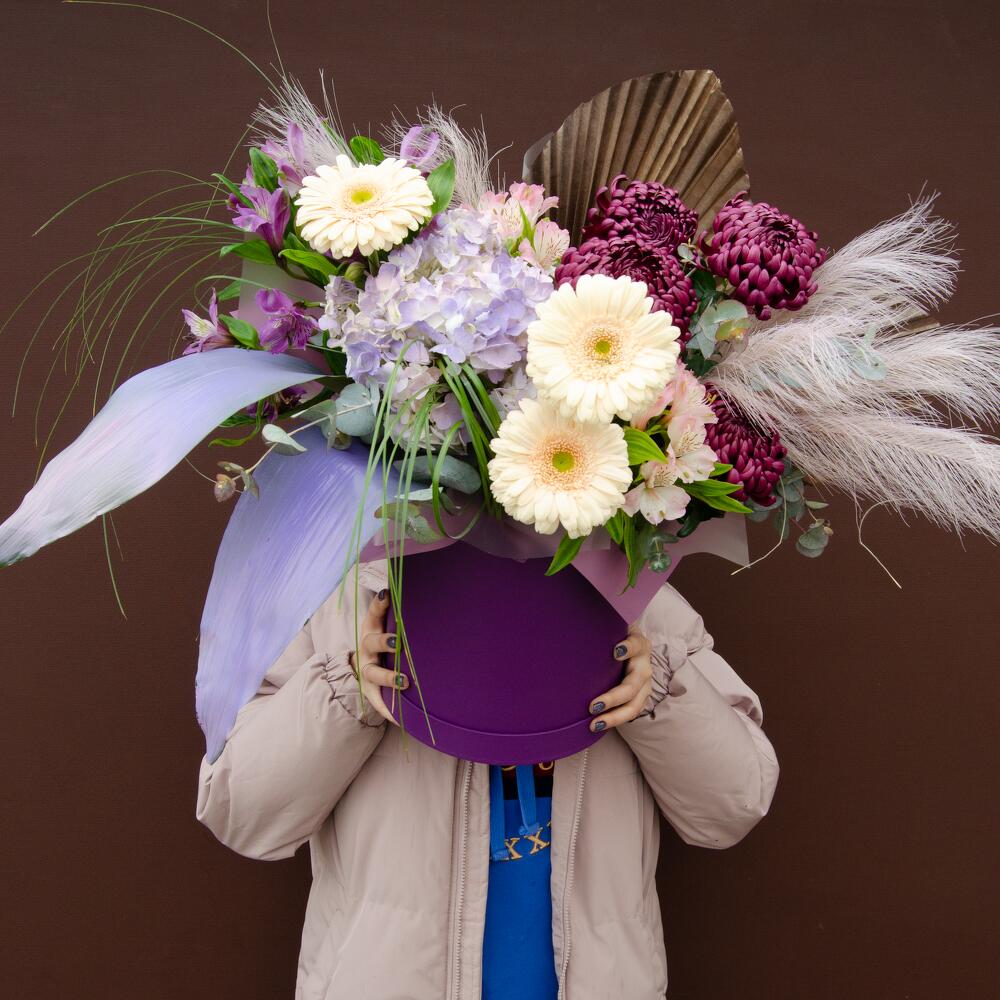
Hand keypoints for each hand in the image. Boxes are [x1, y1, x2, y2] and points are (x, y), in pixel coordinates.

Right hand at [349, 588, 407, 725]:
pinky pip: (378, 703)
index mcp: (371, 629)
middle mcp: (366, 649)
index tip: (388, 595)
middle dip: (385, 642)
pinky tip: (400, 718)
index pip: (373, 613)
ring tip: (405, 681)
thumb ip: (393, 609)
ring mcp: (367, 671)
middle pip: (372, 643)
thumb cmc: (383, 642)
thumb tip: (403, 588)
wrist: (362, 667)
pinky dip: (388, 710)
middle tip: (398, 642)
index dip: (379, 604)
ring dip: (388, 677)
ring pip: (374, 674)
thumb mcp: (384, 624)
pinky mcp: (370, 692)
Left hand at [588, 626, 652, 732]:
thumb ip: (603, 625)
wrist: (630, 644)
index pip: (636, 645)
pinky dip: (615, 720)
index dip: (628, 648)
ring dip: (615, 717)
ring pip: (635, 705)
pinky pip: (630, 712)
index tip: (615, 651)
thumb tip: (573, 616)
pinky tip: (597, 725)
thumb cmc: (615, 634)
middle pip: (633, 685)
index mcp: (639, 644)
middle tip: (592, 706)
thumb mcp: (614, 625)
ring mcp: (644, 684)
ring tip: (594, 724)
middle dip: (613, 697)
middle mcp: (644, 665)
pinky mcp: (640, 697)